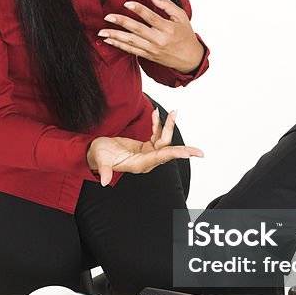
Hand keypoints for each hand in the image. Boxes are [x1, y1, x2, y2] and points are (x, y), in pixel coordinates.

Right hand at [86, 109, 202, 186]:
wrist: (96, 151)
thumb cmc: (98, 155)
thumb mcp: (101, 160)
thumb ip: (105, 170)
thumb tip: (104, 182)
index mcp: (139, 164)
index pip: (161, 158)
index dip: (175, 154)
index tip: (189, 154)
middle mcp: (146, 161)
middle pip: (168, 152)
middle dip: (184, 150)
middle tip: (200, 152)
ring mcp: (147, 154)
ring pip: (164, 141)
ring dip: (169, 127)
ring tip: (174, 112)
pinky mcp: (146, 148)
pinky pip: (157, 135)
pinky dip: (158, 125)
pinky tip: (156, 114)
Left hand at [98, 0, 204, 72]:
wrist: (190, 59)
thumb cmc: (186, 34)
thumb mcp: (181, 17)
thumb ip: (167, 5)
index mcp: (168, 28)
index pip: (151, 17)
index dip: (139, 9)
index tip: (126, 3)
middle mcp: (159, 39)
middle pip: (137, 29)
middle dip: (121, 22)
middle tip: (107, 16)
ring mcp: (153, 49)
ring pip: (131, 41)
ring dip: (115, 36)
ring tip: (101, 32)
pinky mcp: (149, 56)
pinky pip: (131, 50)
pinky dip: (119, 45)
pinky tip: (109, 40)